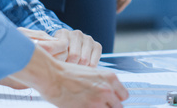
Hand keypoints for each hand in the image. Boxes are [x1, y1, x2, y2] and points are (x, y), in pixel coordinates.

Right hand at [11, 46, 127, 107]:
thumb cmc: (68, 73)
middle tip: (98, 104)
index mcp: (110, 77)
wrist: (52, 75)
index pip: (124, 96)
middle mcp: (107, 89)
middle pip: (118, 107)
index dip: (116, 99)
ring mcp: (98, 101)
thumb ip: (103, 84)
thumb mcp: (92, 74)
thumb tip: (109, 94)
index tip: (110, 101)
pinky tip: (83, 106)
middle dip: (109, 106)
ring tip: (89, 104)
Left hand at [23, 27, 101, 66]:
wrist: (69, 48)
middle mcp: (76, 33)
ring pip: (84, 60)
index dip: (59, 62)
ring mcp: (87, 38)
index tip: (55, 68)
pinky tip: (82, 70)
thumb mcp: (48, 52)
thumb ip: (46, 53)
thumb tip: (42, 59)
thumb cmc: (56, 54)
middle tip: (64, 73)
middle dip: (69, 67)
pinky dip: (88, 68)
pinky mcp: (96, 45)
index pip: (61, 48)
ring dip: (78, 69)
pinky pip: (94, 61)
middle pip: (74, 56)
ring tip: (72, 72)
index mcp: (62, 33)